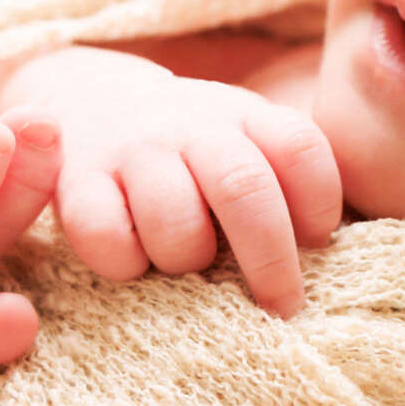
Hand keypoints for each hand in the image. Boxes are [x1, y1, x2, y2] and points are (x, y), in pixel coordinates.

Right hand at [0, 46, 340, 315]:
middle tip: (284, 306)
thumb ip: (285, 179)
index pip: (300, 148)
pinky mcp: (75, 182)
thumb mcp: (245, 138)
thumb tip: (328, 255)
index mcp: (244, 115)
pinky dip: (127, 265)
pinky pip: (106, 239)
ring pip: (175, 223)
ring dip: (190, 259)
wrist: (90, 99)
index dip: (320, 202)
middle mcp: (191, 125)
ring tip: (188, 262)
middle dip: (271, 261)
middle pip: (244, 189)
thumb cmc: (192, 147)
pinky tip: (134, 260)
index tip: (317, 240)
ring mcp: (132, 150)